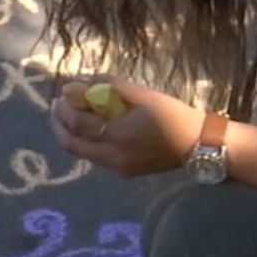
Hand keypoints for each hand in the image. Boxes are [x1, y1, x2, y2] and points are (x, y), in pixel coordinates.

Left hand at [50, 78, 205, 177]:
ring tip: (69, 114)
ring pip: (80, 152)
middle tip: (57, 105)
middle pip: (71, 143)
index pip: (78, 122)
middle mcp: (114, 156)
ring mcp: (117, 168)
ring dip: (69, 133)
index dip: (65, 107)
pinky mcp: (122, 173)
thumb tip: (78, 83)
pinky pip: (94, 157)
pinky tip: (90, 127)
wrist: (199, 146)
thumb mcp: (144, 95)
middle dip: (59, 123)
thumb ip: (109, 88)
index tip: (63, 92)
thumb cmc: (173, 115)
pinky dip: (85, 141)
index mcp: (120, 135)